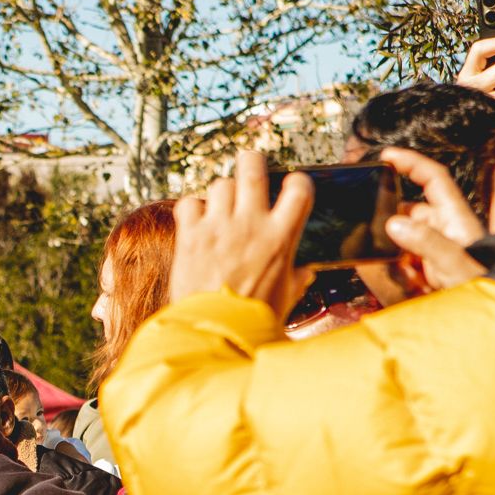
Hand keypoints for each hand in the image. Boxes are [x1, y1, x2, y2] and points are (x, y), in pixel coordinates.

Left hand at [167, 145, 314, 320]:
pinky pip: (189, 203)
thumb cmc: (254, 319)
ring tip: (223, 207)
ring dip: (222, 192)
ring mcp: (217, 227)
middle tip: (251, 168)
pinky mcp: (190, 235)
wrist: (215, 332)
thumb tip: (306, 273)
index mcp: (280, 238)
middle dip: (252, 162)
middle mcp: (249, 225)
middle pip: (252, 168)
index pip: (298, 189)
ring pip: (220, 184)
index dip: (297, 182)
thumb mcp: (286, 296)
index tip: (292, 186)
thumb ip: (297, 279)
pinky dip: (192, 208)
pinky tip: (197, 221)